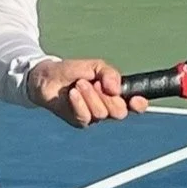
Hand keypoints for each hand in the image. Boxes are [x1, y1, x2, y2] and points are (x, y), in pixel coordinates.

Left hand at [25, 58, 148, 127]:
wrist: (47, 77)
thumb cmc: (72, 71)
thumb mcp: (94, 66)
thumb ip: (109, 74)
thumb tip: (116, 89)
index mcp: (115, 94)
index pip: (135, 105)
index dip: (139, 104)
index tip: (134, 100)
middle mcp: (107, 107)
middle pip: (119, 112)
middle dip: (108, 97)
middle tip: (94, 83)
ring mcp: (93, 116)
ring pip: (101, 114)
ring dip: (90, 96)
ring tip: (79, 84)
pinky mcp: (79, 121)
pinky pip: (85, 117)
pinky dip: (79, 103)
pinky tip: (73, 93)